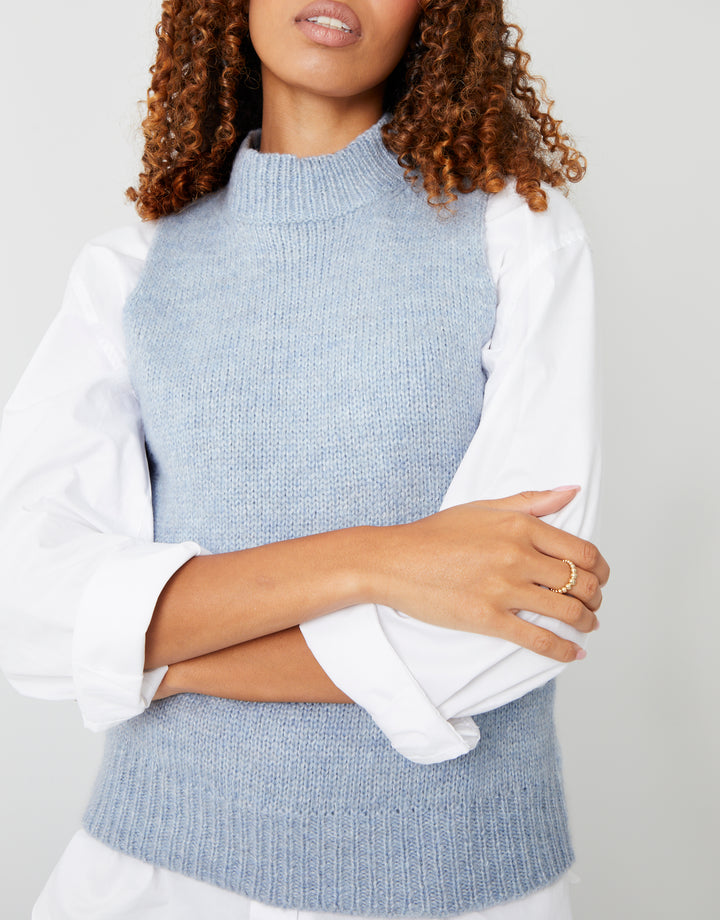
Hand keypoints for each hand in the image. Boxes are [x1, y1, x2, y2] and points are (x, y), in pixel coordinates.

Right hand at [371, 488, 609, 662]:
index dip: (600, 569)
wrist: (394, 561)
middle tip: (594, 604)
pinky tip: (574, 654)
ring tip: (587, 625)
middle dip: (596, 597)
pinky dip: (563, 650)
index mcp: (520, 526)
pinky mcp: (488, 619)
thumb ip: (532, 501)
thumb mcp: (484, 507)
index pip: (582, 551)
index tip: (599, 577)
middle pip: (581, 583)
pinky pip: (538, 639)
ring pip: (567, 612)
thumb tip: (571, 492)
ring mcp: (503, 589)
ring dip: (586, 623)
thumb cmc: (436, 534)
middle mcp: (517, 556)